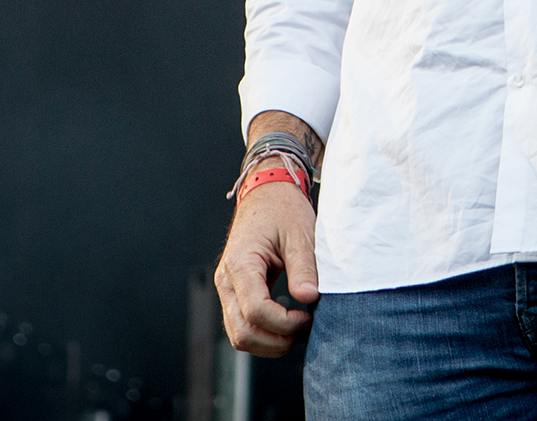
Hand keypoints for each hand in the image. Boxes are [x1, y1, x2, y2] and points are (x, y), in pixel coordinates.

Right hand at [215, 180, 317, 354]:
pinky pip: (242, 325)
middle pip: (242, 333)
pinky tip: (288, 323)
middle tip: (306, 329)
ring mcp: (227, 288)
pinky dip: (264, 334)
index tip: (309, 315)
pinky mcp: (235, 292)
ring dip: (270, 343)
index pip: (256, 312)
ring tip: (299, 329)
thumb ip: (303, 267)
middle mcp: (226, 280)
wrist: (267, 192)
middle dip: (276, 341)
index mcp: (241, 264)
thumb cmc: (283, 209)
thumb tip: (309, 298)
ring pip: (239, 335)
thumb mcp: (300, 233)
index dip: (284, 323)